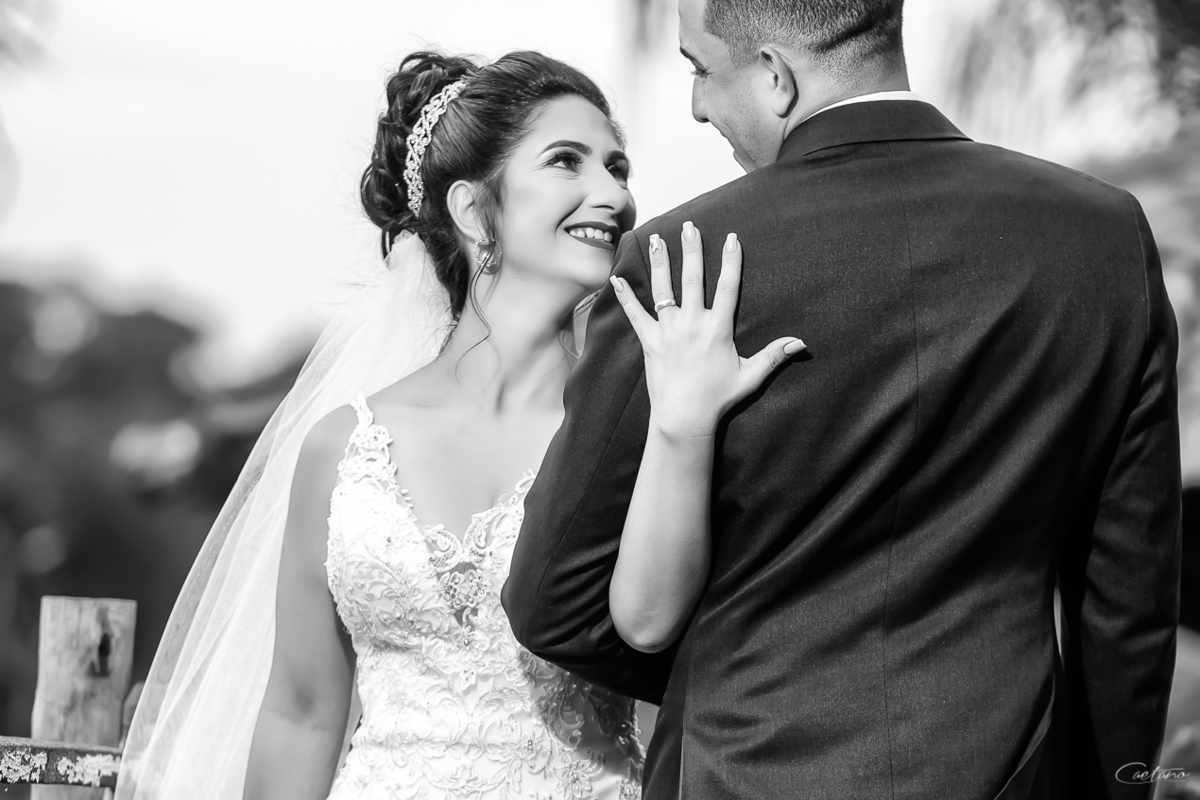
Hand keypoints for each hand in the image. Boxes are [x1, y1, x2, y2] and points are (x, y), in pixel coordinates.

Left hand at [609, 220, 805, 438]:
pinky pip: (634, 314)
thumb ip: (774, 356)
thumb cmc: (718, 398)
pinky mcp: (649, 341)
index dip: (731, 261)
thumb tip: (802, 343)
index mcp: (718, 329)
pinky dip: (625, 295)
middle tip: (689, 226)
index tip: (732, 238)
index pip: (727, 287)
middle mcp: (692, 324)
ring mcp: (668, 330)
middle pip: (693, 279)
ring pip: (663, 289)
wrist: (683, 418)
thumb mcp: (750, 376)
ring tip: (658, 238)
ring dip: (662, 262)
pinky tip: (615, 277)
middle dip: (692, 250)